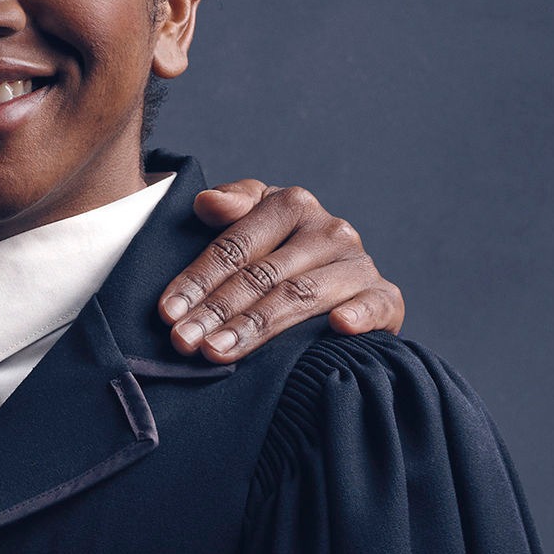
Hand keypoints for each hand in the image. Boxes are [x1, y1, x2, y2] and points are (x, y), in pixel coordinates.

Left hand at [158, 179, 403, 362]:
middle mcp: (329, 230)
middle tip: (184, 341)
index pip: (234, 247)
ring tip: (218, 350)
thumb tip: (207, 203)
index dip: (197, 280)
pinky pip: (376, 305)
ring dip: (257, 326)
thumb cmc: (279, 252)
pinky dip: (359, 315)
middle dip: (216, 311)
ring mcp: (358, 263)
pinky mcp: (386, 297)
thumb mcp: (252, 223)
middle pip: (261, 275)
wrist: (337, 279)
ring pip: (301, 295)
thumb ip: (230, 206)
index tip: (167, 312)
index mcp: (291, 205)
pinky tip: (338, 327)